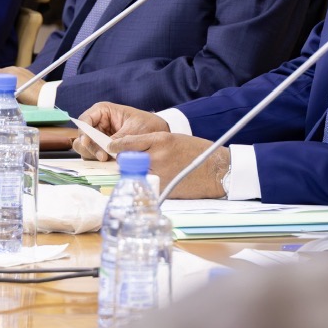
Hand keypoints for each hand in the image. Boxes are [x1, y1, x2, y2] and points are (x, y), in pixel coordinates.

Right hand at [74, 103, 166, 159]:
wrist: (158, 134)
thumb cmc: (147, 125)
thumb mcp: (134, 130)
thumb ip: (119, 139)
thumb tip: (107, 149)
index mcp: (102, 111)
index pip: (85, 121)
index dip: (83, 132)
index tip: (87, 142)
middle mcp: (98, 124)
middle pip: (83, 137)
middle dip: (90, 147)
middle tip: (102, 156)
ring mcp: (99, 138)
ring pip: (87, 149)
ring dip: (95, 155)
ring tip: (108, 159)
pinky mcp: (103, 150)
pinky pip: (95, 156)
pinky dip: (100, 161)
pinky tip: (110, 162)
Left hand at [111, 131, 229, 199]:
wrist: (216, 169)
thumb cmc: (196, 151)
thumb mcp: (173, 139)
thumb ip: (152, 144)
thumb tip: (131, 151)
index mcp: (160, 139)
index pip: (128, 142)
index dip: (116, 146)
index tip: (111, 147)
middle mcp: (157, 156)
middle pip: (126, 160)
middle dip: (125, 161)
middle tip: (127, 162)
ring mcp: (159, 173)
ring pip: (134, 174)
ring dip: (133, 173)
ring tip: (140, 172)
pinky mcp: (163, 188)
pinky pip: (146, 185)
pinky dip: (144, 184)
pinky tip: (149, 182)